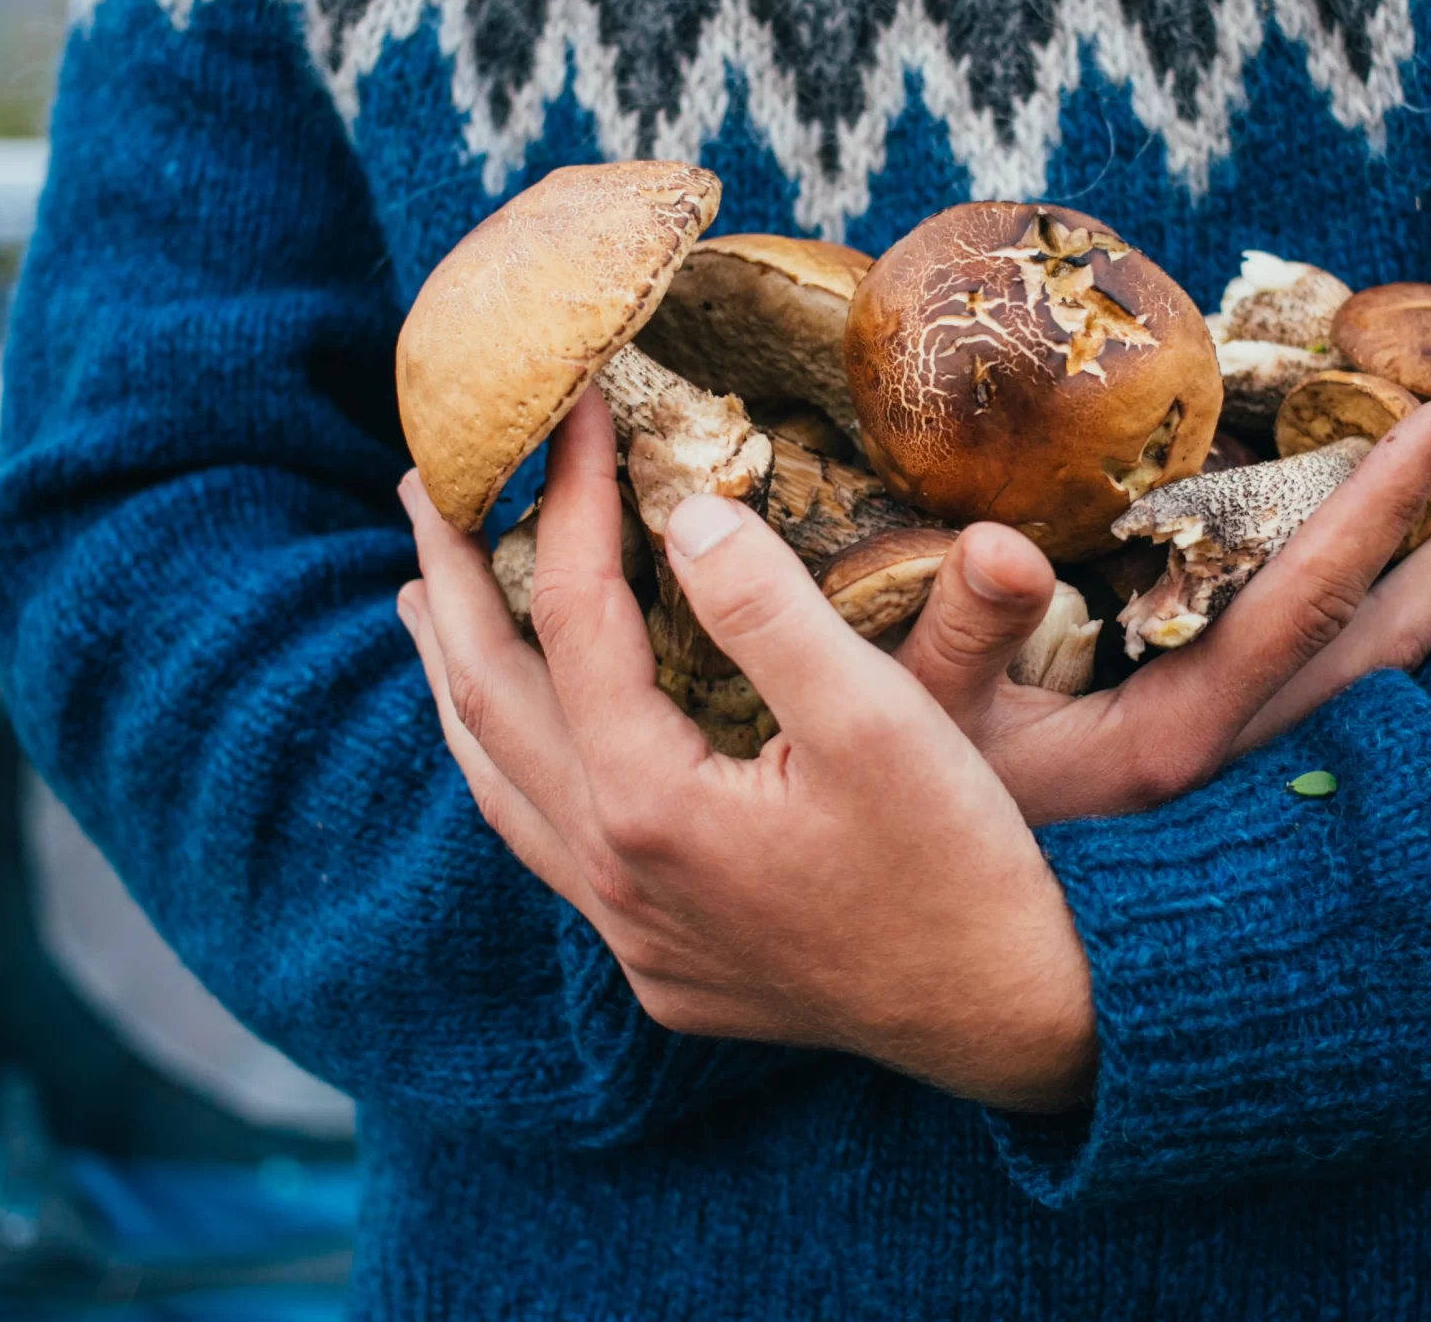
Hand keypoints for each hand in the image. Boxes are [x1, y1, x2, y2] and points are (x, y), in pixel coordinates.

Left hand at [395, 395, 1095, 1112]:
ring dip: (456, 675)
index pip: (575, 613)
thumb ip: (769, 609)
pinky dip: (511, 760)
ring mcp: (627, 929)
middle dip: (453, 577)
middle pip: (488, 695)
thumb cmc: (960, 865)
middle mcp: (611, 872)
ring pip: (497, 781)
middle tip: (423, 481)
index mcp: (650, 803)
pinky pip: (544, 841)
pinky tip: (522, 737)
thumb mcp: (882, 719)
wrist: (1008, 1023)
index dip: (568, 496)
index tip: (574, 408)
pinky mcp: (658, 963)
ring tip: (424, 596)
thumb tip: (680, 508)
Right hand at [894, 408, 1430, 824]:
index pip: (1301, 600)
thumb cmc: (907, 831)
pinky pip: (1352, 726)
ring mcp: (1242, 799)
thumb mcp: (907, 727)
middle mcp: (1232, 775)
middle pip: (1385, 653)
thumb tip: (1003, 542)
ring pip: (1383, 697)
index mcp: (1172, 742)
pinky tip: (1429, 632)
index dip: (1375, 505)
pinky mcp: (1234, 813)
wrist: (945, 972)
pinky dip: (1405, 666)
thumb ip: (959, 632)